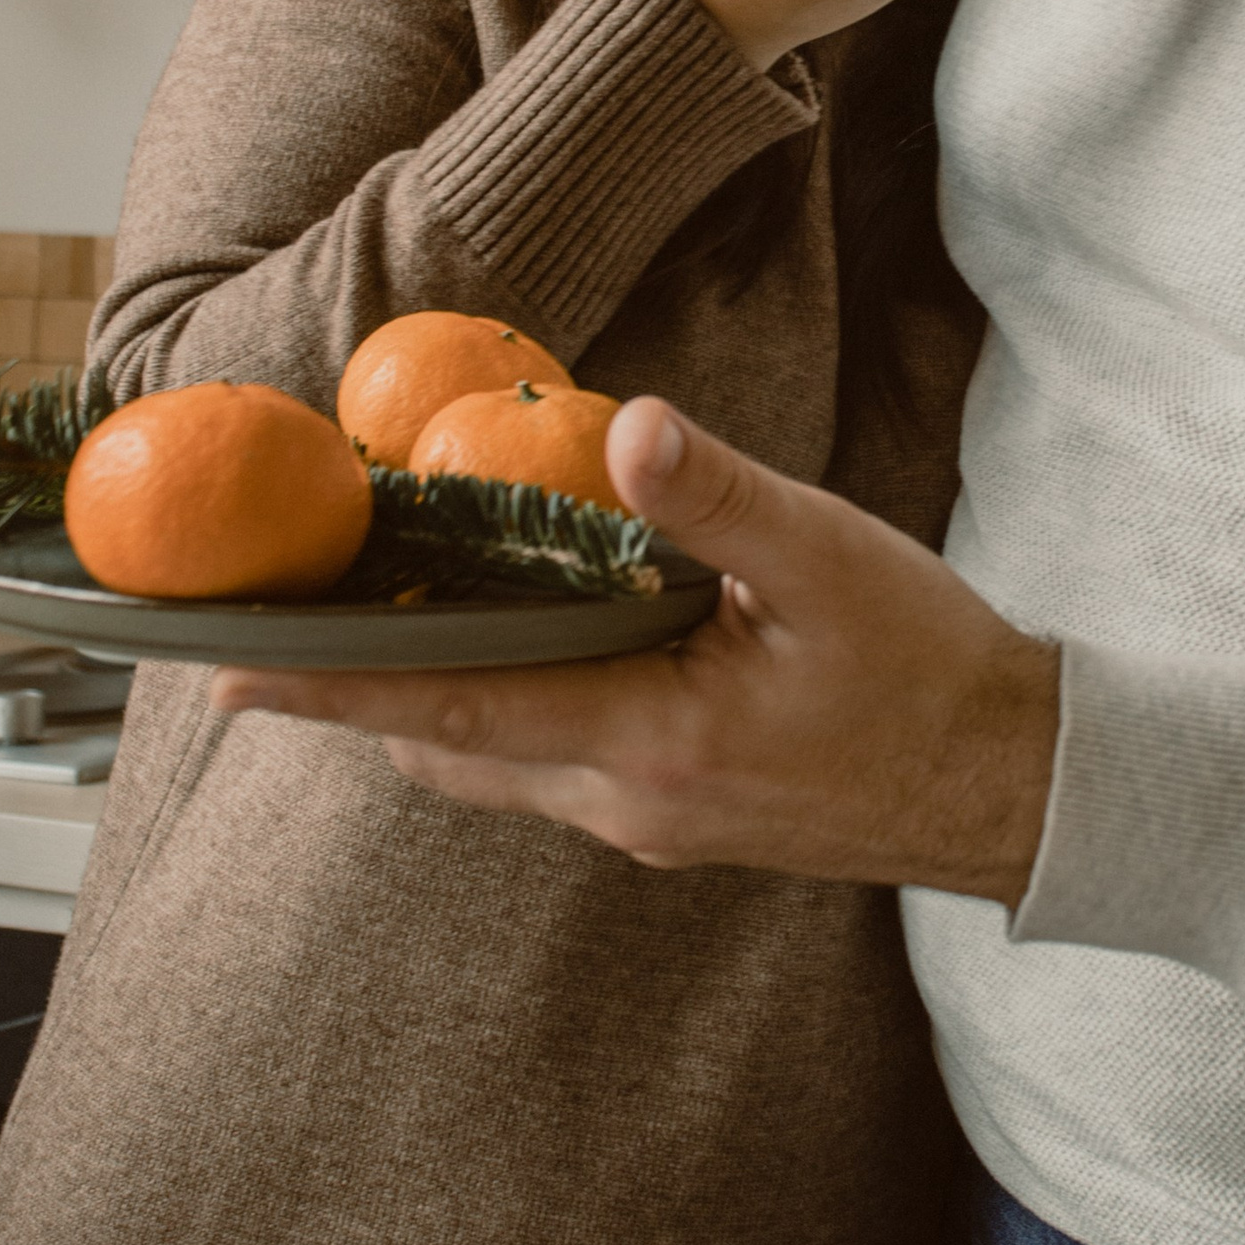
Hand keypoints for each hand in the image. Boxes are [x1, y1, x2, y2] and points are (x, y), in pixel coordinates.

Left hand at [211, 397, 1061, 896]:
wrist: (1017, 787)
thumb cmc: (933, 671)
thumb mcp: (834, 563)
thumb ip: (724, 496)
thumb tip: (633, 424)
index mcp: (650, 742)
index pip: (453, 708)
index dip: (335, 687)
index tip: (226, 676)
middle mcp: (627, 801)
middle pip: (448, 747)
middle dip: (352, 693)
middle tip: (262, 640)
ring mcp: (649, 820)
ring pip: (494, 762)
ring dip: (424, 702)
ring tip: (361, 629)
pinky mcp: (679, 815)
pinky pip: (551, 763)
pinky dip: (499, 708)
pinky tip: (510, 644)